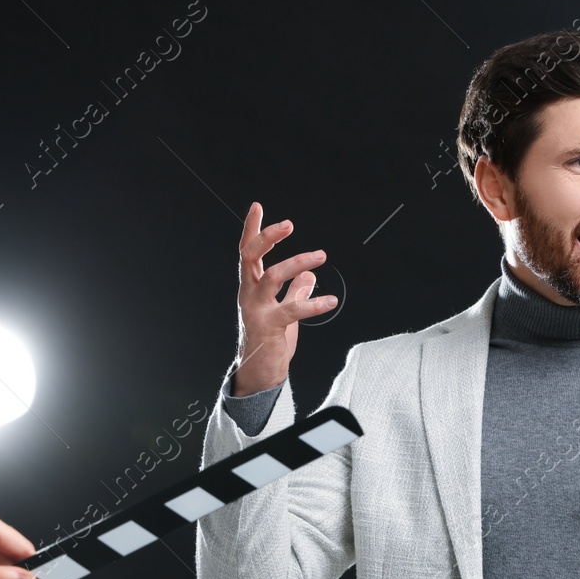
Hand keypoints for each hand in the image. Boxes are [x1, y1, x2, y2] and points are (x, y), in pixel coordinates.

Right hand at [232, 200, 339, 395]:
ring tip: (321, 256)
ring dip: (297, 262)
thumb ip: (294, 291)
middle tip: (288, 224)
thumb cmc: (269, 339)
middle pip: (251, 256)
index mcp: (251, 286)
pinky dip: (314, 303)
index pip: (247, 251)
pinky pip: (293, 309)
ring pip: (273, 276)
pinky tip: (332, 300)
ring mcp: (256, 309)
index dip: (252, 228)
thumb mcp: (284, 310)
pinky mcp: (270, 326)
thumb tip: (310, 276)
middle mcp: (249, 293)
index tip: (257, 206)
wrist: (259, 372)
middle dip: (267, 237)